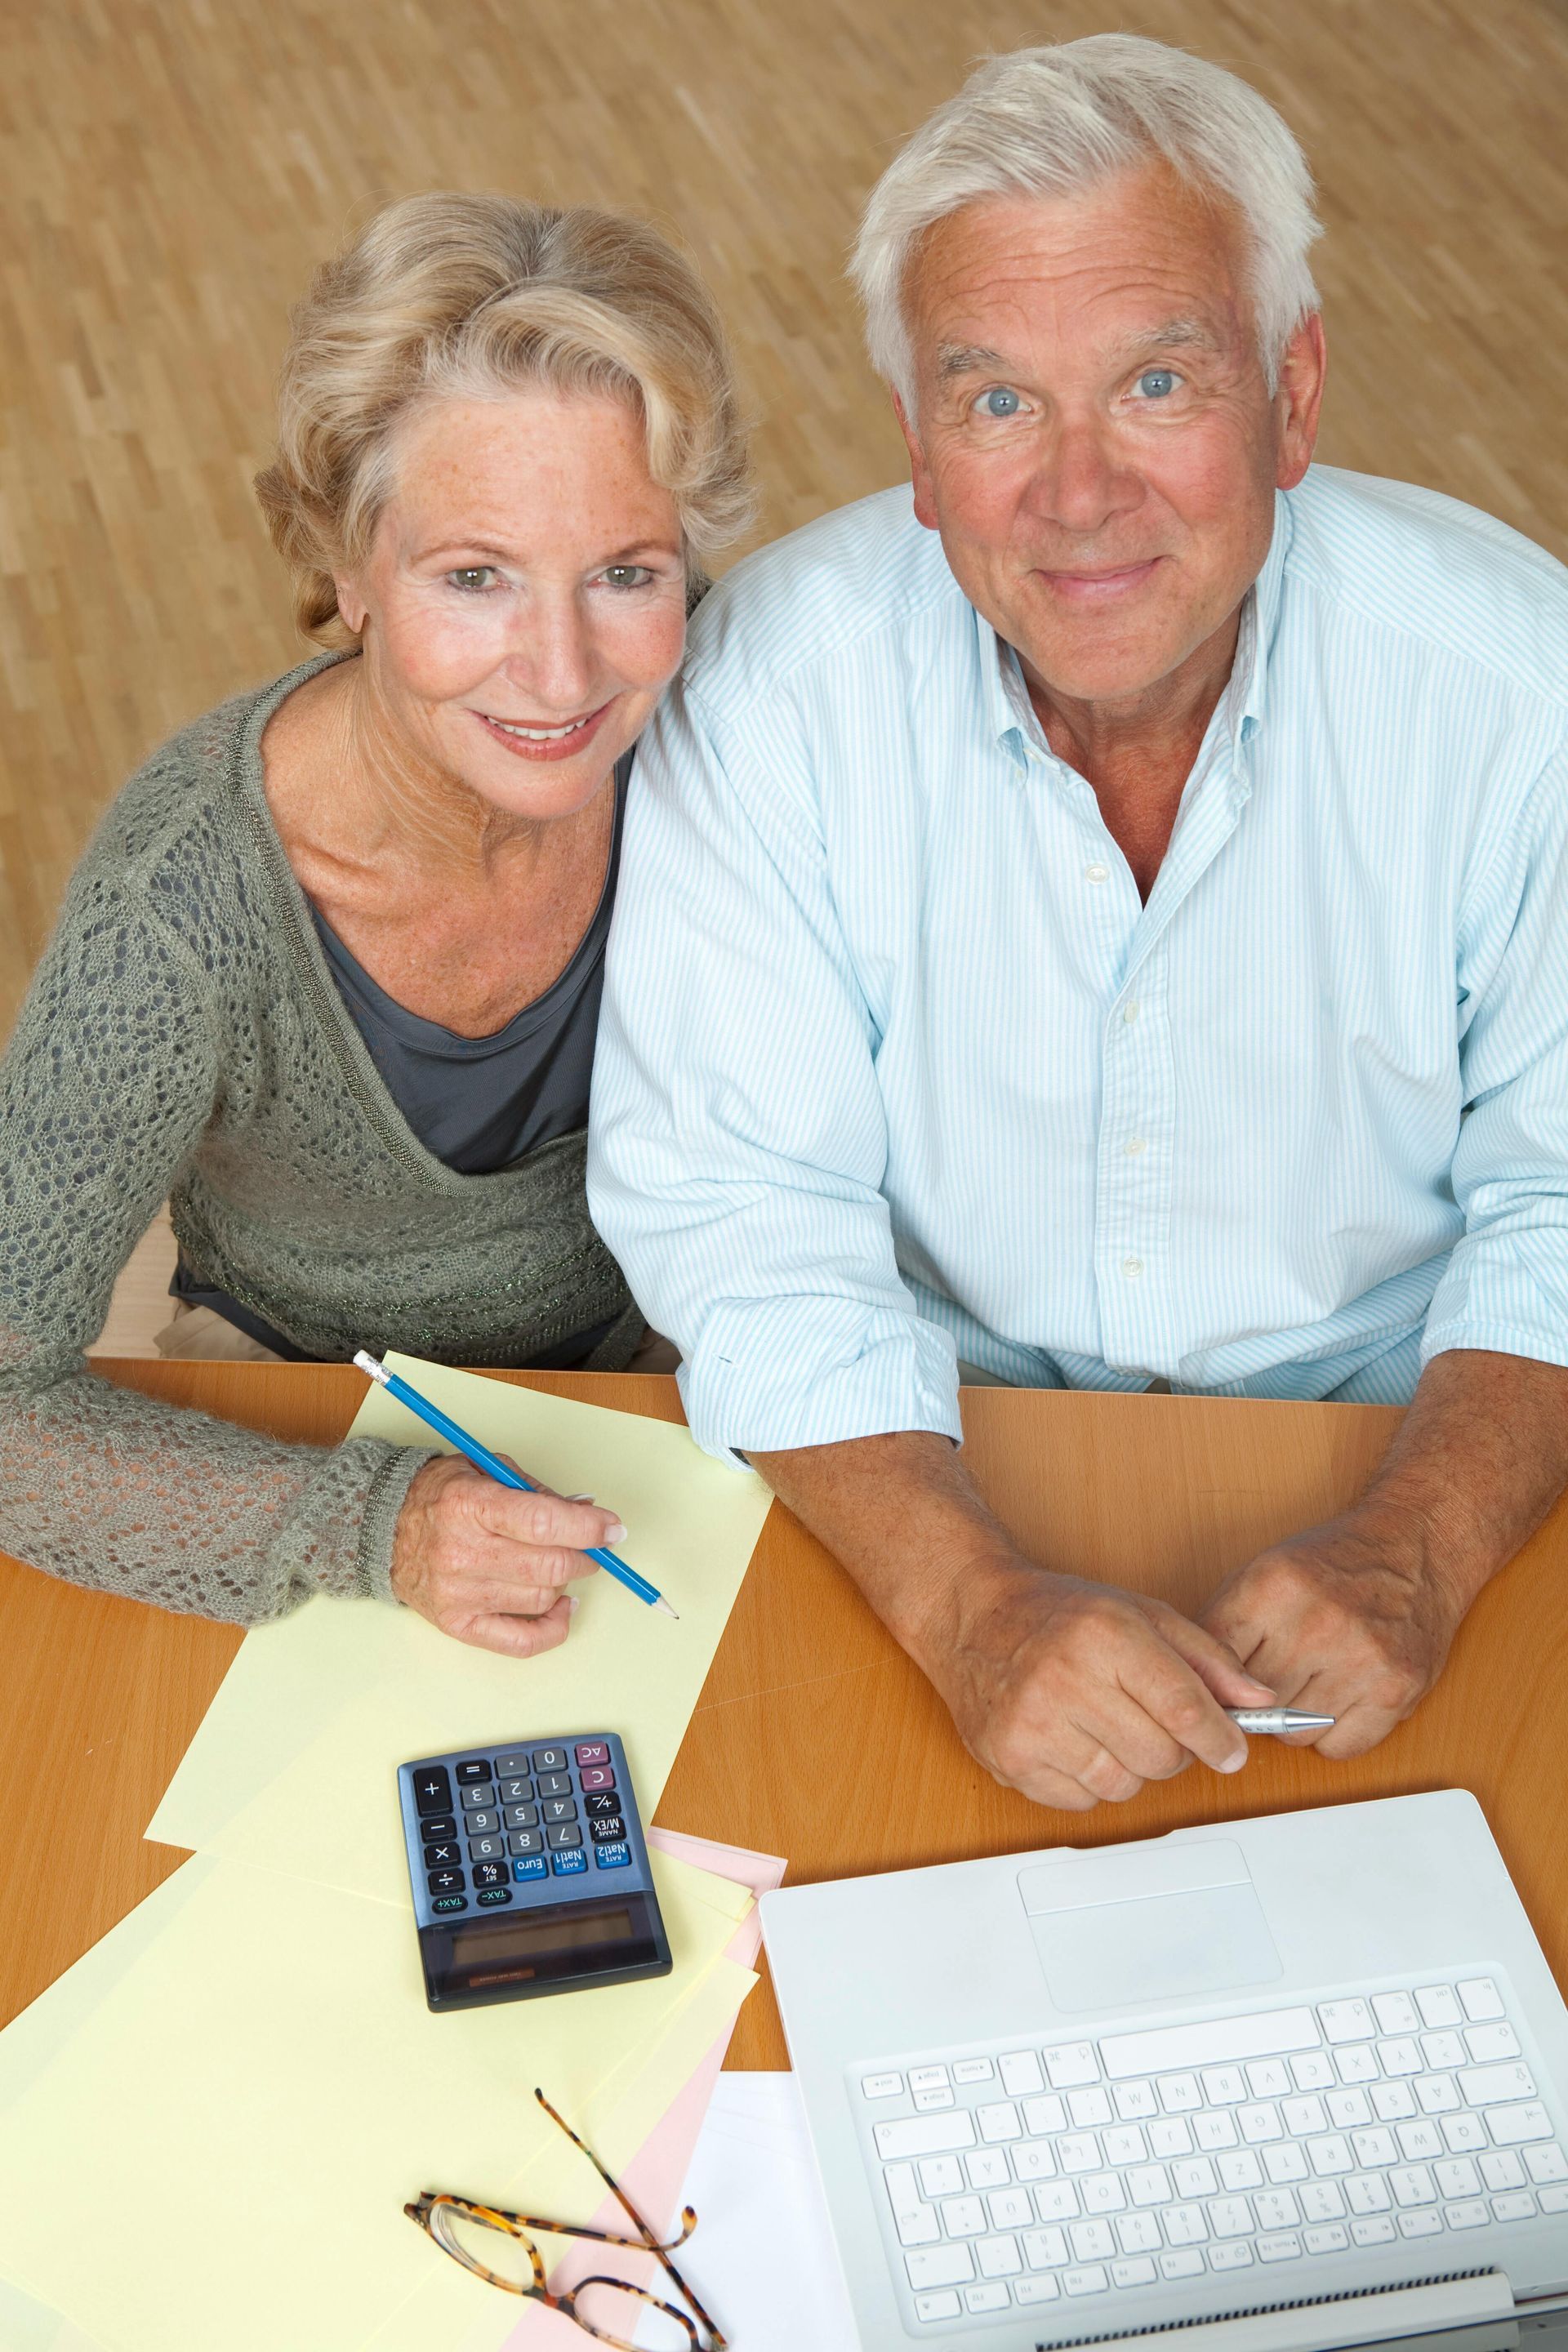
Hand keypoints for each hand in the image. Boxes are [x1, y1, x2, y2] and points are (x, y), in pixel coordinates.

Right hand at [389, 1455, 624, 1657]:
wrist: (381, 1530)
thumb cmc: (439, 1496)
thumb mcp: (487, 1470)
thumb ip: (537, 1492)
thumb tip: (588, 1515)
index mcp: (470, 1505)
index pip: (542, 1522)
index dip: (588, 1529)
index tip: (612, 1529)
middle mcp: (461, 1552)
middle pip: (549, 1566)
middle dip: (584, 1556)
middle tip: (592, 1547)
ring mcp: (459, 1594)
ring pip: (542, 1598)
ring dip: (564, 1583)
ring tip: (559, 1565)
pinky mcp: (458, 1625)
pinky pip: (522, 1641)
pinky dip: (553, 1627)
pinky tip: (561, 1606)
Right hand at [922, 1559, 1276, 1810]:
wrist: (971, 1615)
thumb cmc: (1057, 1612)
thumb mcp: (1140, 1613)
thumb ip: (1207, 1658)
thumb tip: (1261, 1701)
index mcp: (1105, 1635)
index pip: (1185, 1710)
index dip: (1220, 1739)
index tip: (1231, 1750)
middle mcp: (1065, 1679)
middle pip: (1160, 1756)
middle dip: (1172, 1748)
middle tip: (1152, 1722)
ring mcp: (1032, 1723)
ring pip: (1124, 1785)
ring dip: (1129, 1765)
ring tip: (1106, 1725)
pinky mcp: (1010, 1758)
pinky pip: (1082, 1800)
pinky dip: (1090, 1781)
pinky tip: (1074, 1741)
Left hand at [1200, 1505, 1466, 1756]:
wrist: (1416, 1546)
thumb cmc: (1335, 1563)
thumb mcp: (1267, 1571)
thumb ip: (1226, 1625)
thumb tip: (1194, 1687)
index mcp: (1275, 1586)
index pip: (1216, 1662)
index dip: (1214, 1680)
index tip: (1220, 1685)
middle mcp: (1318, 1623)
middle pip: (1255, 1705)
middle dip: (1256, 1702)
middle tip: (1274, 1679)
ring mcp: (1361, 1658)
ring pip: (1294, 1733)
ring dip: (1295, 1721)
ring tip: (1311, 1683)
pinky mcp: (1397, 1689)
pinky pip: (1340, 1748)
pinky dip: (1334, 1734)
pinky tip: (1341, 1699)